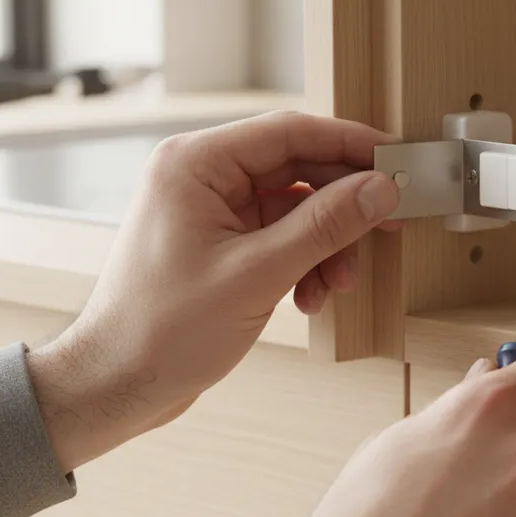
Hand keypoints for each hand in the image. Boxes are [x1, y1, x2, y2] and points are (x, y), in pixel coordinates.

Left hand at [27, 110, 399, 471]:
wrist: (120, 385)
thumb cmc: (161, 331)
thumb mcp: (258, 274)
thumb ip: (324, 225)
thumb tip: (379, 189)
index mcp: (196, 164)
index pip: (290, 131)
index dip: (350, 143)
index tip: (395, 159)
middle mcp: (203, 177)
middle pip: (298, 168)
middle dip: (344, 205)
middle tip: (389, 222)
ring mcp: (214, 210)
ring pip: (298, 206)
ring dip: (328, 242)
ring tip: (339, 282)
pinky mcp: (224, 242)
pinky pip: (284, 235)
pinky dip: (307, 262)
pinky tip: (311, 297)